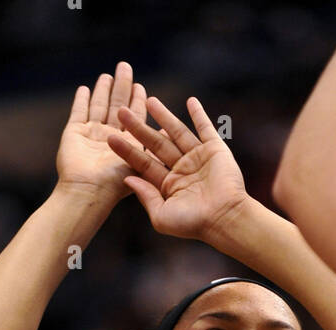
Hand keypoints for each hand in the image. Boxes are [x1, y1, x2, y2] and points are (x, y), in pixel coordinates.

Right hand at [56, 62, 147, 203]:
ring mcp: (90, 137)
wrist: (88, 192)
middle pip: (117, 107)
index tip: (140, 86)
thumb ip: (154, 145)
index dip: (138, 101)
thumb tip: (167, 128)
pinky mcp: (73, 134)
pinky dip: (81, 101)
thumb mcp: (143, 164)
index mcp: (127, 146)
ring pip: (98, 107)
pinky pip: (78, 113)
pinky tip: (84, 88)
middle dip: (121, 87)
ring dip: (103, 91)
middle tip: (125, 66)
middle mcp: (110, 140)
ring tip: (107, 75)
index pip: (135, 118)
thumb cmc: (116, 185)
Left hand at [106, 95, 247, 244]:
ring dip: (164, 116)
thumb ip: (145, 196)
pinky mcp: (215, 150)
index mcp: (167, 185)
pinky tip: (191, 101)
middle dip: (139, 128)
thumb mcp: (161, 216)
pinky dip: (199, 114)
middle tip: (122, 112)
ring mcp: (198, 158)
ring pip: (177, 132)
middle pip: (156, 144)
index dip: (127, 151)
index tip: (111, 138)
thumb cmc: (193, 223)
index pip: (143, 164)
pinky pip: (206, 128)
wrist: (224, 219)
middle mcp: (181, 170)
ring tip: (149, 100)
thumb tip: (126, 179)